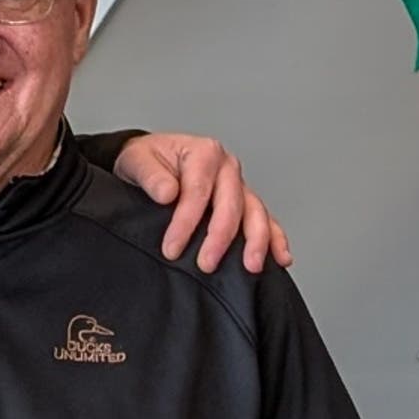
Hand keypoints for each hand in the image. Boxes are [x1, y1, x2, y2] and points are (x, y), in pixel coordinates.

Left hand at [112, 132, 293, 273]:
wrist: (154, 161)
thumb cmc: (147, 161)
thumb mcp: (137, 160)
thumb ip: (150, 176)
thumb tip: (167, 193)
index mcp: (204, 153)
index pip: (198, 192)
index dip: (185, 223)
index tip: (172, 249)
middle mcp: (227, 167)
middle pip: (231, 204)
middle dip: (220, 237)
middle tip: (207, 264)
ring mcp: (239, 185)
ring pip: (256, 213)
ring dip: (256, 241)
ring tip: (252, 265)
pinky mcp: (244, 202)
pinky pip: (265, 220)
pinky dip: (275, 239)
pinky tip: (281, 258)